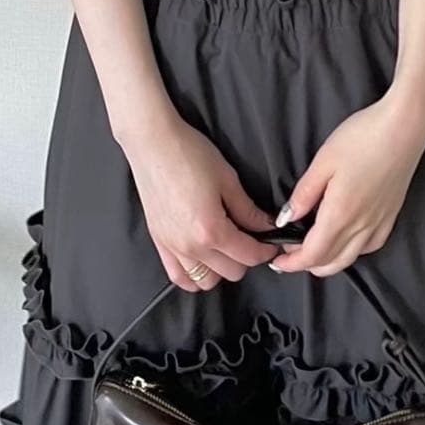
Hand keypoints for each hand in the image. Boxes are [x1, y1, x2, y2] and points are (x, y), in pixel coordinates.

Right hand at [120, 111, 280, 292]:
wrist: (152, 143)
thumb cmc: (188, 154)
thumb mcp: (227, 179)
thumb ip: (248, 210)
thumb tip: (267, 226)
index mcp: (211, 230)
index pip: (249, 256)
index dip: (267, 250)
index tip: (272, 242)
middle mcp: (190, 246)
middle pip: (231, 272)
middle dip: (247, 258)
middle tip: (251, 238)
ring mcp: (172, 247)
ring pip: (206, 281)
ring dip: (221, 269)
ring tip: (226, 247)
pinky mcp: (159, 242)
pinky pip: (179, 277)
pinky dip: (194, 275)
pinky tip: (203, 259)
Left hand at [267, 90, 424, 276]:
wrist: (405, 127)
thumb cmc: (362, 138)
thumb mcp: (324, 161)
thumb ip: (304, 194)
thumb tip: (285, 219)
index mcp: (341, 214)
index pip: (313, 254)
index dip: (292, 263)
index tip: (277, 261)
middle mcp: (362, 226)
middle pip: (331, 263)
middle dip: (307, 265)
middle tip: (289, 253)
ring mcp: (380, 223)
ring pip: (350, 259)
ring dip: (328, 262)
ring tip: (312, 249)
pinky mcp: (392, 216)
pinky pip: (369, 247)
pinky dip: (351, 252)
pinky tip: (345, 239)